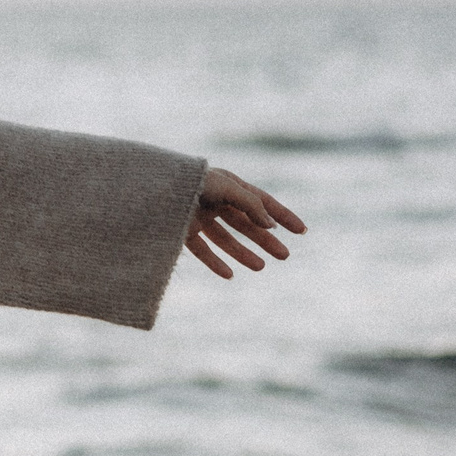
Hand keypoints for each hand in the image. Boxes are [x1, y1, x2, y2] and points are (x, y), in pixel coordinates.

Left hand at [186, 167, 306, 277]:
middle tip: (284, 256)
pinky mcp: (182, 230)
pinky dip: (215, 262)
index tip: (302, 231)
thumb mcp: (227, 188)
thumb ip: (251, 206)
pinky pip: (202, 250)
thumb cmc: (192, 180)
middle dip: (265, 239)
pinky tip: (230, 275)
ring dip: (243, 253)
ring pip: (226, 239)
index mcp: (229, 184)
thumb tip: (271, 225)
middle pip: (246, 223)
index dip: (283, 216)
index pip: (263, 202)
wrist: (153, 188)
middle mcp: (216, 201)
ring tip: (261, 267)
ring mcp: (199, 216)